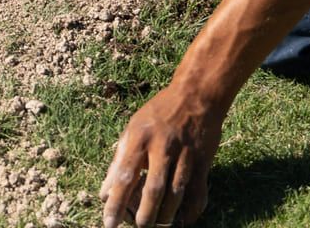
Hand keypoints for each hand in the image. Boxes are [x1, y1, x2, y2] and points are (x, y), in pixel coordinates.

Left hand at [101, 84, 223, 226]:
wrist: (196, 95)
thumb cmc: (159, 113)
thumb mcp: (133, 128)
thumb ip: (120, 159)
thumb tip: (106, 191)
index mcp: (139, 137)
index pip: (125, 175)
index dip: (116, 202)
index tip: (109, 224)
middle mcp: (162, 146)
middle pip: (153, 188)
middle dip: (145, 214)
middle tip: (139, 227)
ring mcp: (184, 154)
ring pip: (176, 193)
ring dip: (167, 215)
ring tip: (159, 225)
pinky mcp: (203, 160)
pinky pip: (198, 191)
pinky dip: (192, 209)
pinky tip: (184, 219)